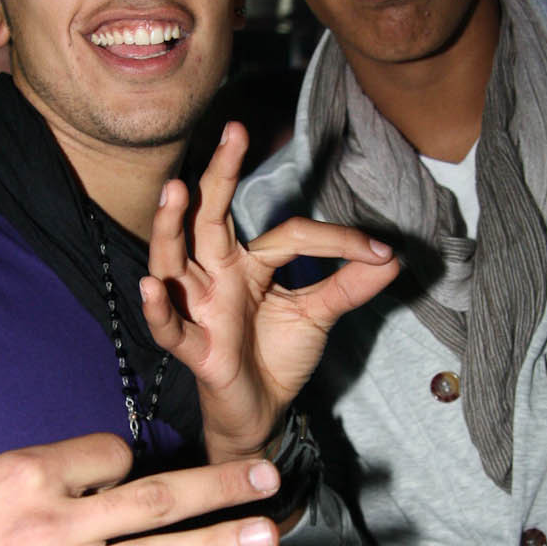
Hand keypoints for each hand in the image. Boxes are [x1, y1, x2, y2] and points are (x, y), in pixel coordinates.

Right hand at [0, 433, 280, 545]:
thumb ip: (35, 477)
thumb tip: (90, 474)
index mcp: (27, 473)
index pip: (113, 454)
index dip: (130, 461)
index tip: (131, 475)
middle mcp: (48, 522)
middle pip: (152, 498)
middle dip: (219, 487)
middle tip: (269, 480)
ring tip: (264, 537)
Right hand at [141, 121, 398, 460]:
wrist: (261, 412)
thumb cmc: (276, 357)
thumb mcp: (318, 314)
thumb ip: (349, 285)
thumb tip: (392, 257)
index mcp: (248, 264)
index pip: (287, 235)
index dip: (334, 239)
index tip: (378, 249)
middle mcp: (217, 277)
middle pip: (209, 219)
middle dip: (219, 175)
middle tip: (234, 133)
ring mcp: (200, 309)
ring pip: (174, 260)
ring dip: (171, 227)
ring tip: (176, 192)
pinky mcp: (195, 349)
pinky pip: (169, 328)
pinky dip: (158, 309)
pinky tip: (154, 286)